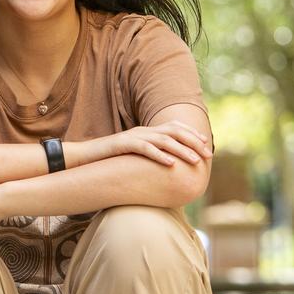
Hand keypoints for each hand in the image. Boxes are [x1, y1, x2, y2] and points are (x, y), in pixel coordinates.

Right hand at [84, 120, 212, 166]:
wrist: (85, 156)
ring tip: (195, 161)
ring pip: (164, 140)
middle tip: (207, 154)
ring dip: (182, 150)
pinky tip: (171, 165)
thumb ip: (150, 155)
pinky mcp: (124, 145)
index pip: (174, 128)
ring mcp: (134, 137)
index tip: (206, 144)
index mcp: (147, 131)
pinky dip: (160, 156)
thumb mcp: (134, 155)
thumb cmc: (111, 160)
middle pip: (174, 131)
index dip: (192, 134)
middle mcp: (144, 131)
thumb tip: (168, 164)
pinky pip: (146, 149)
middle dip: (193, 142)